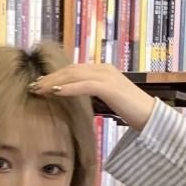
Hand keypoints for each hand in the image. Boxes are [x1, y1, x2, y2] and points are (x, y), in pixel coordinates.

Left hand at [28, 62, 155, 131]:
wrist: (151, 116)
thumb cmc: (130, 111)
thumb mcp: (107, 100)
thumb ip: (93, 95)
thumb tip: (75, 101)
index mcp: (102, 70)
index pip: (74, 69)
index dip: (55, 75)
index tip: (40, 84)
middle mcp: (104, 69)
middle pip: (71, 70)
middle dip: (50, 77)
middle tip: (34, 86)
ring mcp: (107, 76)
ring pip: (75, 75)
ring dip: (54, 81)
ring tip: (39, 89)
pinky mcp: (110, 87)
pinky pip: (85, 85)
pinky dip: (69, 88)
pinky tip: (55, 92)